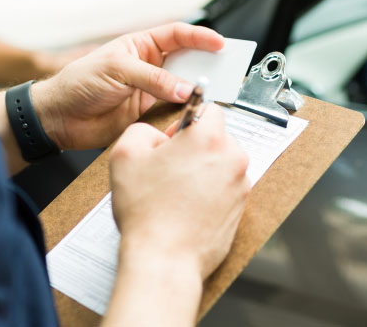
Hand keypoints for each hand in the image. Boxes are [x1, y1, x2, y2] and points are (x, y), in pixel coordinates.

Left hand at [33, 23, 223, 150]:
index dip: (200, 37)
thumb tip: (185, 89)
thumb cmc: (79, 83)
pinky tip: (194, 112)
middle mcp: (150, 66)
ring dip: (198, 90)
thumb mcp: (117, 71)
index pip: (178, 35)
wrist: (60, 118)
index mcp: (142, 46)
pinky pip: (175, 111)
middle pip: (187, 61)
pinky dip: (186, 112)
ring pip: (184, 87)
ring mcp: (151, 90)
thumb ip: (153, 79)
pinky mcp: (150, 114)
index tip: (220, 44)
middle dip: (207, 64)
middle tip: (227, 69)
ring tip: (215, 92)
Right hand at [109, 105, 249, 277]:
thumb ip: (141, 130)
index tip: (174, 138)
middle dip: (196, 147)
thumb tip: (156, 135)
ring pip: (223, 164)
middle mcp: (232, 158)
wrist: (164, 258)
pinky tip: (188, 207)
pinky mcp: (242, 208)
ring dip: (205, 170)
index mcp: (208, 138)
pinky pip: (227, 189)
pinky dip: (212, 193)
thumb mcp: (124, 155)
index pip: (210, 108)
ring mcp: (240, 185)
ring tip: (177, 192)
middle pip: (218, 138)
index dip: (187, 120)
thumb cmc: (147, 212)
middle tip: (171, 168)